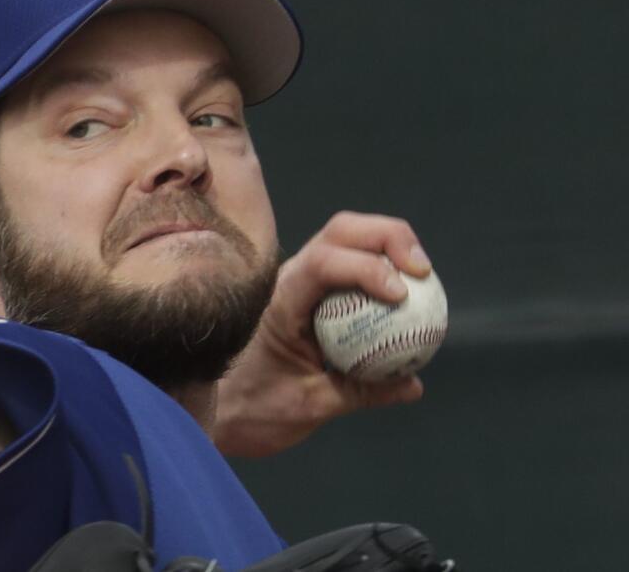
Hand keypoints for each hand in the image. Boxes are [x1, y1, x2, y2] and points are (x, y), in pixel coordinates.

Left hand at [214, 211, 431, 456]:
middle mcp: (288, 279)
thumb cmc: (253, 409)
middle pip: (342, 231)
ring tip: (423, 278)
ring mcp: (299, 281)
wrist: (218, 411)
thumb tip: (413, 384)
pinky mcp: (312, 293)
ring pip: (347, 240)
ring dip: (389, 247)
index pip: (324, 262)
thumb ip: (360, 393)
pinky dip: (382, 271)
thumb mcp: (309, 406)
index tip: (401, 295)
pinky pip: (351, 268)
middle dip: (389, 238)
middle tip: (424, 273)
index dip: (368, 268)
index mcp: (280, 302)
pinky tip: (409, 298)